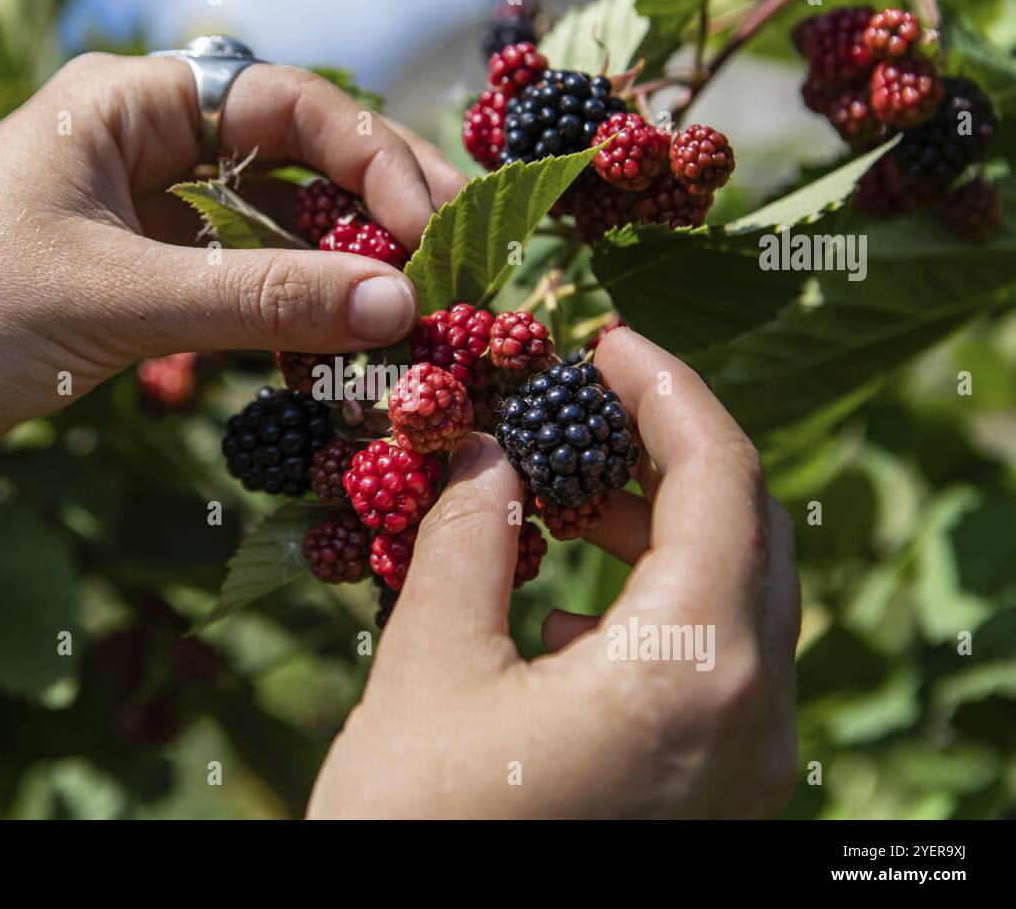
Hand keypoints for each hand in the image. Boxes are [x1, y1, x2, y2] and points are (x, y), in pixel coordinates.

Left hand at [0, 55, 466, 544]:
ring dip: (337, 266)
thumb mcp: (122, 297)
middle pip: (290, 157)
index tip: (427, 230)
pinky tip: (337, 345)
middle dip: (373, 207)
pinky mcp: (137, 278)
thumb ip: (261, 298)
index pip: (285, 103)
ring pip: (269, 225)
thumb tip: (397, 307)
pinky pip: (237, 281)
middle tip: (455, 258)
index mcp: (130, 104)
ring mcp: (143, 214)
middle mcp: (144, 145)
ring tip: (413, 310)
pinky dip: (288, 311)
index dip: (370, 159)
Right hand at [308, 327, 799, 817]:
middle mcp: (752, 720)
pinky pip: (722, 671)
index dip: (665, 389)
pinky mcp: (718, 804)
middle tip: (576, 419)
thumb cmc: (422, 831)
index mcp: (695, 669)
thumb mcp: (429, 667)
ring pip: (743, 602)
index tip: (605, 342)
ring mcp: (746, 773)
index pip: (720, 475)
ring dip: (662, 533)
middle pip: (750, 530)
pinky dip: (661, 610)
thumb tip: (484, 450)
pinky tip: (568, 615)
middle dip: (665, 456)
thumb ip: (467, 536)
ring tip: (562, 505)